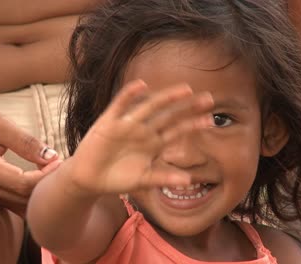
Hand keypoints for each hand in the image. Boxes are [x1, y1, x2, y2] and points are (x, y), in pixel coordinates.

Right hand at [0, 103, 60, 216]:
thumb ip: (26, 142)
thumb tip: (52, 156)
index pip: (25, 185)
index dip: (47, 176)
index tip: (61, 161)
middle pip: (25, 198)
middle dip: (47, 185)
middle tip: (63, 167)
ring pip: (21, 204)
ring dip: (41, 192)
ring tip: (55, 173)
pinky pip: (15, 203)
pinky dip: (32, 196)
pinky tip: (43, 183)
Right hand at [69, 80, 213, 195]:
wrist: (90, 180)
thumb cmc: (119, 178)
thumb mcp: (144, 180)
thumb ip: (165, 177)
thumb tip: (190, 181)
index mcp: (154, 143)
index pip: (177, 130)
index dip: (193, 124)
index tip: (211, 119)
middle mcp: (144, 130)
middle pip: (169, 115)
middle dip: (187, 107)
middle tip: (209, 98)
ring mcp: (128, 124)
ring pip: (150, 107)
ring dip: (167, 98)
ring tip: (185, 90)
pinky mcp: (109, 122)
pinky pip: (120, 105)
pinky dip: (128, 95)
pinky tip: (141, 85)